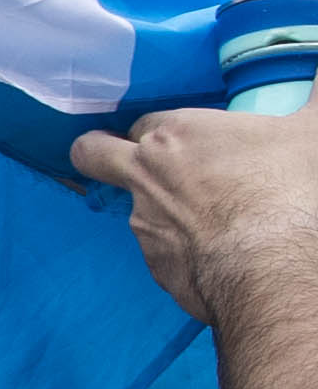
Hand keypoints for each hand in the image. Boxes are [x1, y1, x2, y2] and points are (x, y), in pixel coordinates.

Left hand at [76, 109, 317, 322]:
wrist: (271, 264)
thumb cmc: (288, 188)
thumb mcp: (312, 132)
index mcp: (175, 135)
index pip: (145, 123)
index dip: (159, 130)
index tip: (181, 139)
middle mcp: (146, 175)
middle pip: (93, 153)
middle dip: (97, 151)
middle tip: (120, 157)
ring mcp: (144, 222)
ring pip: (137, 208)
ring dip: (163, 210)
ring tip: (214, 221)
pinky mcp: (155, 265)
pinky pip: (163, 252)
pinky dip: (184, 250)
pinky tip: (219, 255)